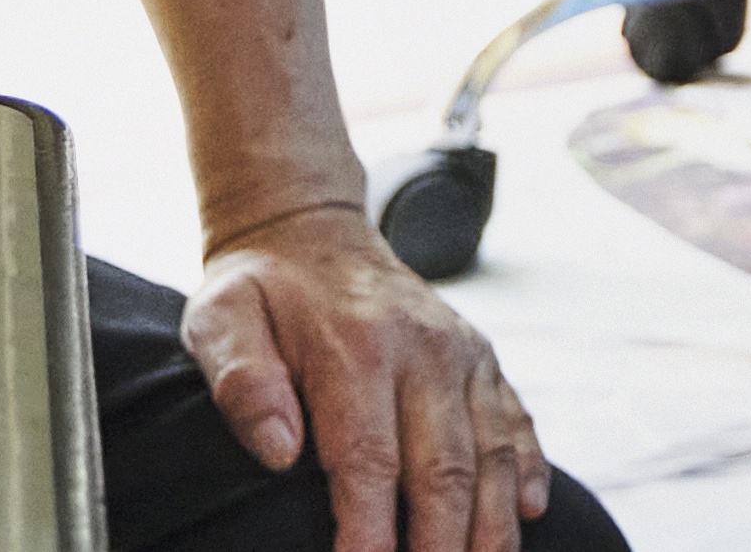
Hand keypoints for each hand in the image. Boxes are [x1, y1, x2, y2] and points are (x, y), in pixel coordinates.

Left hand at [188, 200, 549, 551]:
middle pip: (444, 469)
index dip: (370, 532)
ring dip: (491, 526)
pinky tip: (528, 512)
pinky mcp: (482, 357)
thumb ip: (242, 381)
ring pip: (490, 453)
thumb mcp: (221, 320)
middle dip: (440, 547)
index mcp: (359, 347)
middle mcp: (425, 349)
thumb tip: (280, 452)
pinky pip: (515, 420)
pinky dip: (528, 469)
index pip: (371, 461)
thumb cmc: (260, 292)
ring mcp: (462, 352)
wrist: (311, 229)